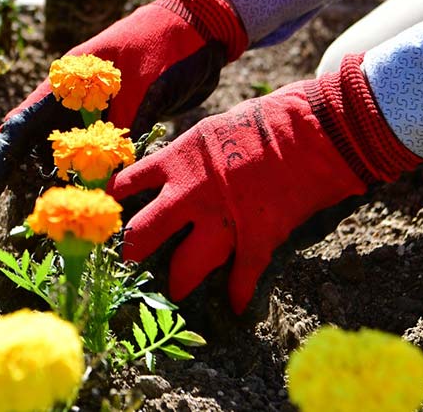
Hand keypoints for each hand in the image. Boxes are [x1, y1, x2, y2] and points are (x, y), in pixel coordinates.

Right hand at [0, 0, 247, 203]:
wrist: (205, 25)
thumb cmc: (170, 46)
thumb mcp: (143, 88)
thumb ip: (121, 133)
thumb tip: (104, 185)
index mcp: (68, 82)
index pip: (21, 127)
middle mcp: (75, 98)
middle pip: (38, 147)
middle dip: (29, 182)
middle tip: (32, 221)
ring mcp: (97, 110)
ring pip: (69, 157)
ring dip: (69, 184)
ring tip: (75, 215)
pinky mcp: (121, 120)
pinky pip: (100, 158)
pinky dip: (100, 179)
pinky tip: (106, 201)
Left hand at [108, 54, 421, 311]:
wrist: (314, 128)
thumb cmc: (267, 118)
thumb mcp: (214, 128)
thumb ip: (192, 154)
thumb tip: (179, 165)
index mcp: (177, 160)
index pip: (129, 184)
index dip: (115, 201)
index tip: (109, 211)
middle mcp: (189, 193)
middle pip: (144, 232)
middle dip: (133, 250)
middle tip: (129, 261)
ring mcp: (221, 219)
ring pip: (186, 264)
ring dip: (180, 281)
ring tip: (175, 291)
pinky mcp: (256, 237)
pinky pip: (242, 275)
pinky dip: (239, 292)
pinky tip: (236, 304)